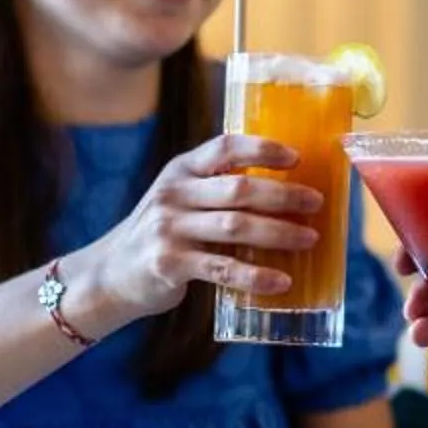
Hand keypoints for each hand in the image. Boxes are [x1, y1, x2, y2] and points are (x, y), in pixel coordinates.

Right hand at [82, 134, 322, 330]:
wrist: (110, 274)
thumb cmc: (163, 233)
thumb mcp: (180, 199)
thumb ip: (217, 189)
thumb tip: (287, 191)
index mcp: (180, 170)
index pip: (224, 147)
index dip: (263, 148)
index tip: (297, 157)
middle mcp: (173, 194)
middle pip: (238, 189)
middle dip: (283, 195)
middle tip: (316, 203)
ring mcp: (168, 229)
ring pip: (235, 226)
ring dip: (279, 233)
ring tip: (310, 238)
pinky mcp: (169, 264)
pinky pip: (222, 268)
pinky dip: (256, 275)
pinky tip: (281, 280)